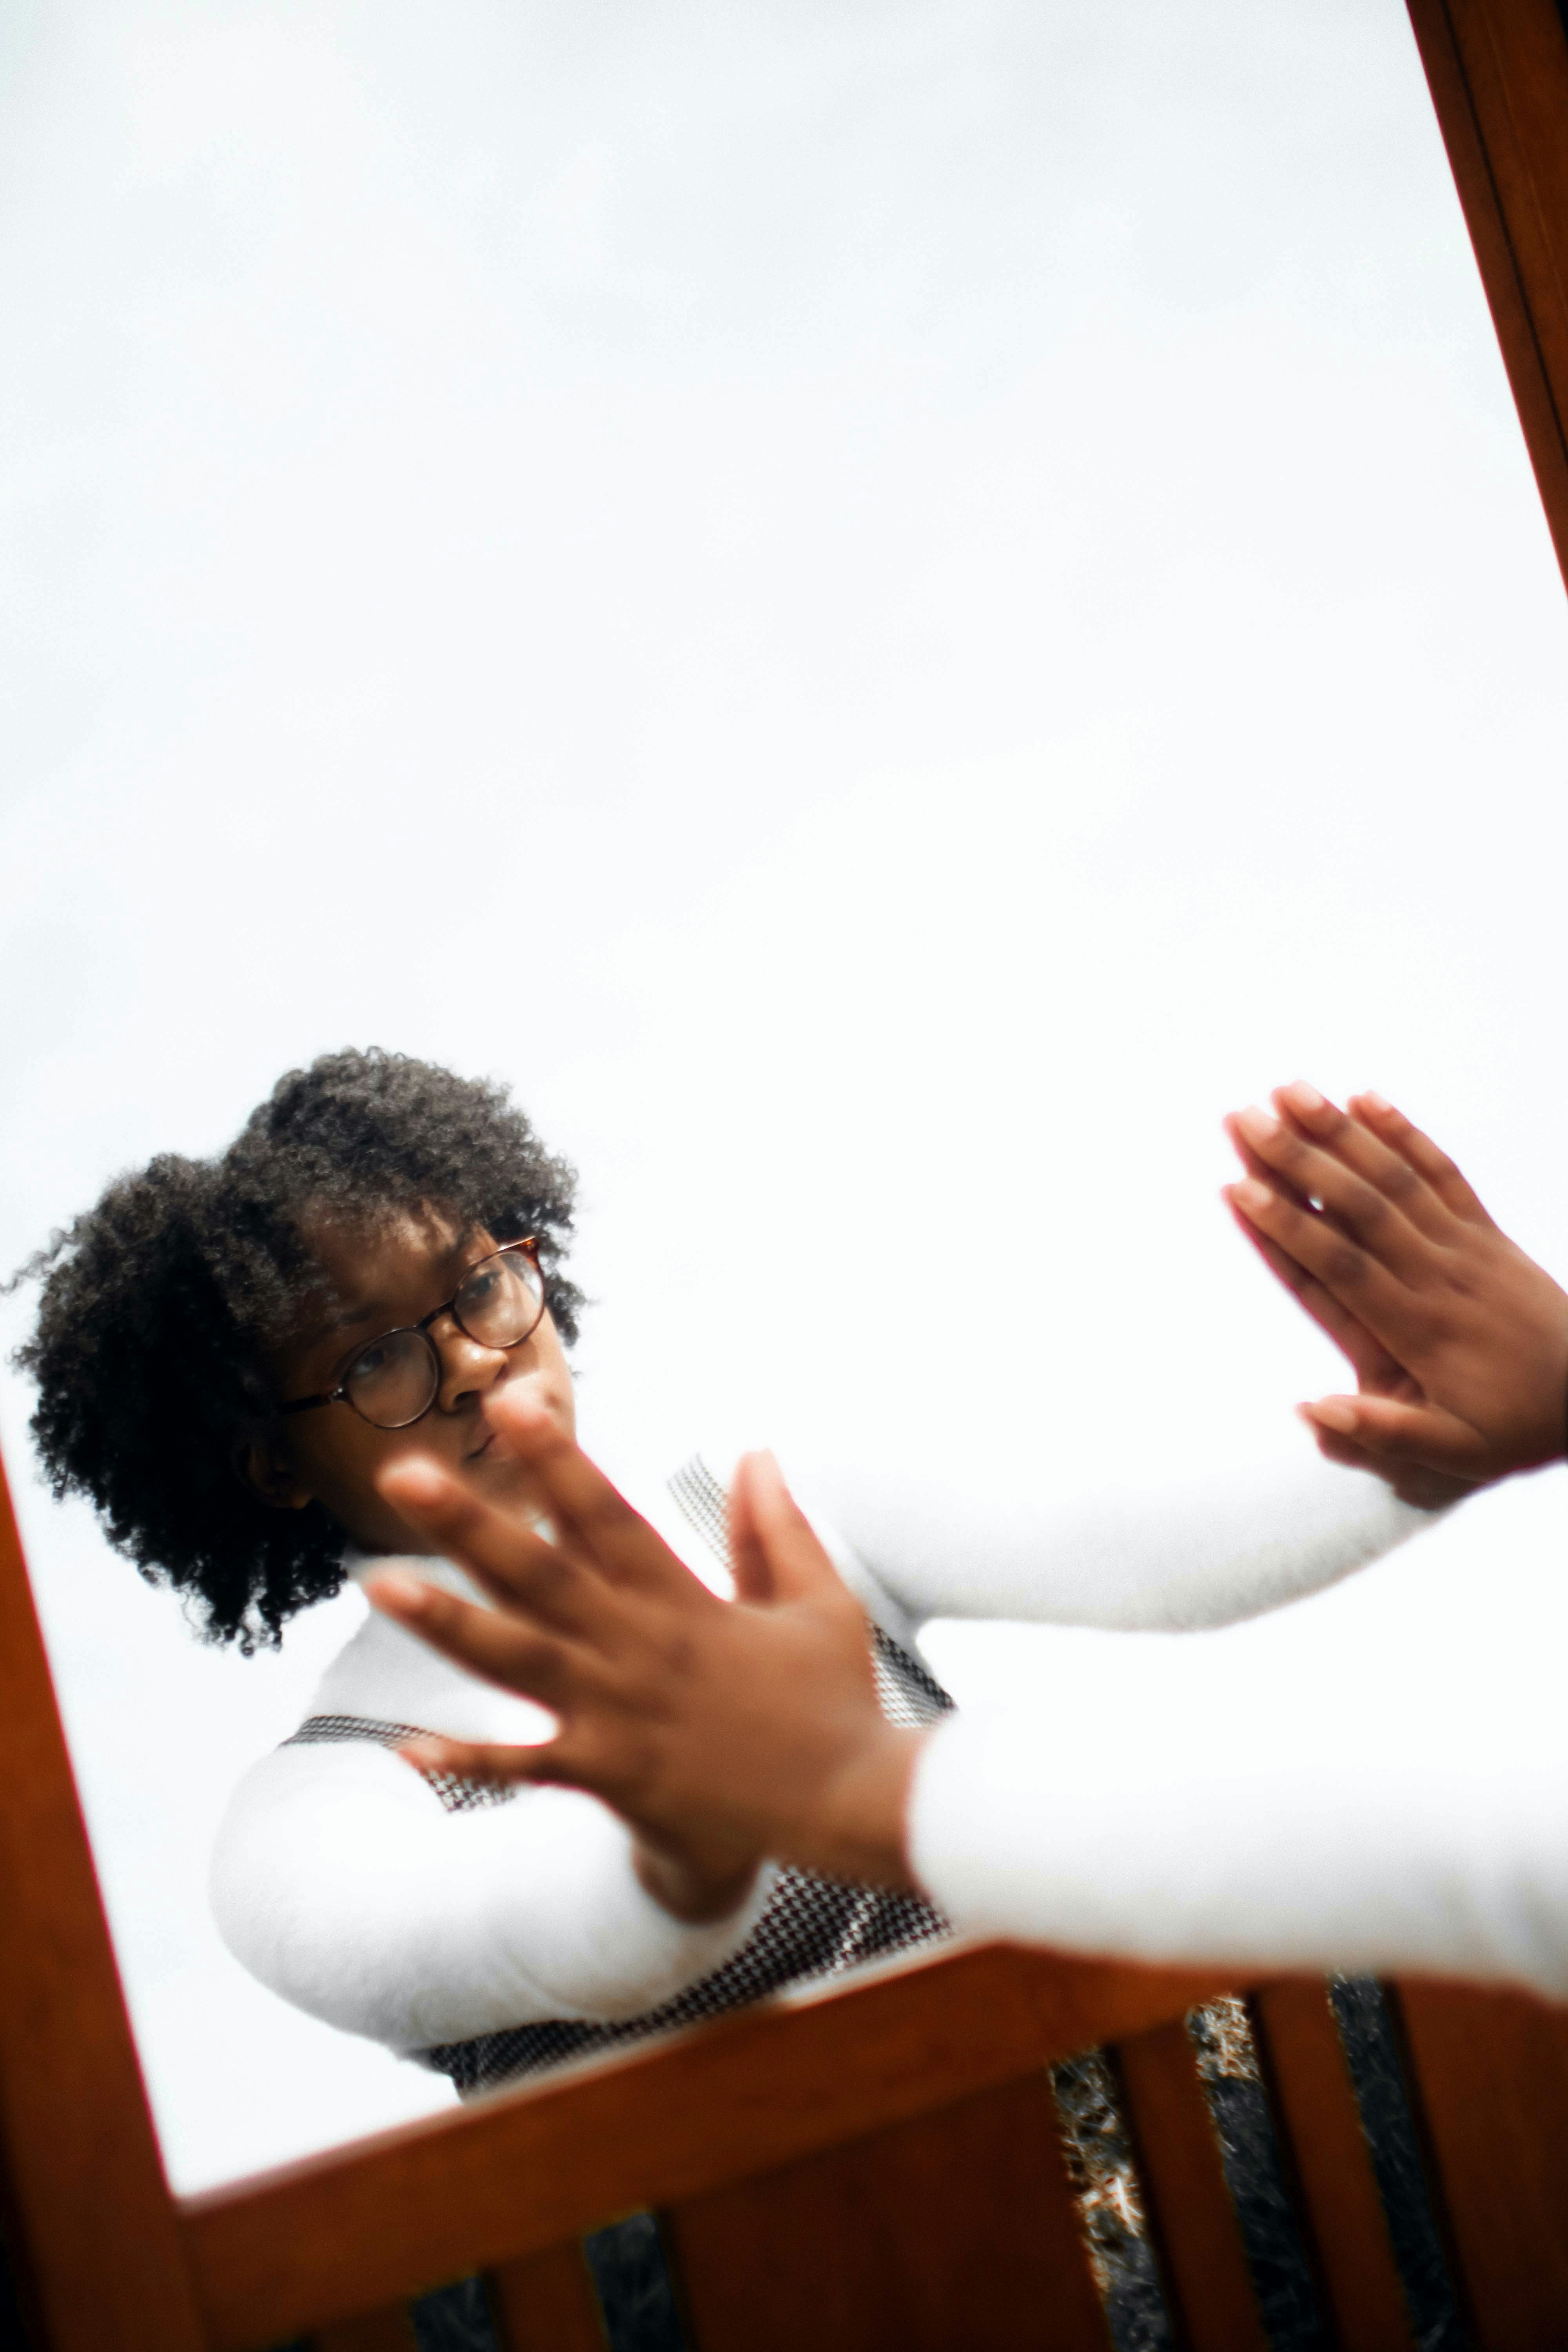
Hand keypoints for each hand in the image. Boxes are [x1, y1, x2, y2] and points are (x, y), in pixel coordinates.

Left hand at [363, 1391, 923, 1908]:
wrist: (850, 1808)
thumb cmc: (833, 1699)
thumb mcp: (821, 1601)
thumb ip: (777, 1527)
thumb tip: (756, 1449)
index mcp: (685, 1602)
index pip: (606, 1514)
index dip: (555, 1458)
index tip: (507, 1402)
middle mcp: (641, 1649)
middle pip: (541, 1574)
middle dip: (469, 1522)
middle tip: (401, 1473)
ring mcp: (622, 1715)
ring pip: (518, 1660)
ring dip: (447, 1622)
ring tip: (379, 1585)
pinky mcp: (615, 1777)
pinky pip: (529, 1767)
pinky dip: (470, 1758)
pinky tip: (405, 1747)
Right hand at [1224, 1082, 1567, 1491]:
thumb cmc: (1516, 1426)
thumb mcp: (1454, 1455)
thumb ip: (1383, 1434)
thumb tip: (1310, 1411)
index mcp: (1418, 1328)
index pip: (1341, 1267)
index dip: (1287, 1227)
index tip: (1239, 1188)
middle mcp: (1436, 1275)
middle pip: (1358, 1207)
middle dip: (1297, 1159)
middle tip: (1243, 1119)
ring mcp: (1464, 1245)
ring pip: (1394, 1177)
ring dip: (1340, 1131)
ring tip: (1289, 1090)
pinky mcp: (1486, 1230)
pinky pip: (1443, 1171)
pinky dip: (1405, 1133)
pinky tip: (1367, 1099)